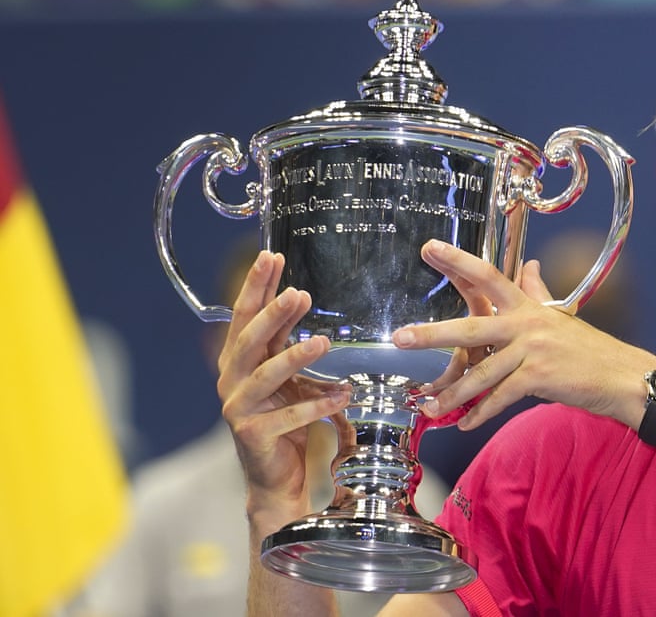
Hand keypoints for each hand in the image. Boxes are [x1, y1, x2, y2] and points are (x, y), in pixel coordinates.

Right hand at [216, 251, 349, 521]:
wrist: (279, 478)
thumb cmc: (286, 422)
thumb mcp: (289, 376)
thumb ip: (288, 342)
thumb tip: (300, 296)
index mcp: (238, 361)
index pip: (245, 316)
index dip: (256, 286)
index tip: (272, 256)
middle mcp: (232, 382)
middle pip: (249, 340)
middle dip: (272, 314)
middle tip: (297, 293)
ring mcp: (239, 410)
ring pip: (265, 376)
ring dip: (294, 357)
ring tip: (321, 343)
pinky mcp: (253, 436)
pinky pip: (288, 417)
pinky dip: (316, 405)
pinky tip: (342, 395)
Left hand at [392, 240, 655, 431]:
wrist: (623, 378)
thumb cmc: (590, 351)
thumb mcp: (560, 317)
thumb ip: (537, 292)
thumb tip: (528, 266)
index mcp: (529, 307)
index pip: (488, 276)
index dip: (457, 261)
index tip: (429, 248)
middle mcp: (527, 324)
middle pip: (472, 326)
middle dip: (432, 334)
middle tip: (400, 338)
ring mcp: (532, 351)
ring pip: (481, 373)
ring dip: (453, 394)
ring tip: (429, 407)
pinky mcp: (539, 378)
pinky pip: (499, 398)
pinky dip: (480, 413)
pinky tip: (465, 423)